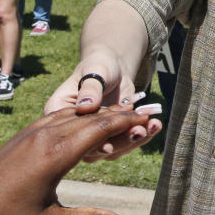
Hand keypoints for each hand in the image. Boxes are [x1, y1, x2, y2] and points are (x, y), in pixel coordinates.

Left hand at [0, 108, 158, 214]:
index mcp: (57, 154)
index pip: (101, 128)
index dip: (127, 122)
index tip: (148, 118)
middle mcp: (47, 136)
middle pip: (92, 117)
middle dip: (120, 114)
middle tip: (144, 112)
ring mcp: (34, 131)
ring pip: (76, 114)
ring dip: (100, 112)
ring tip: (122, 112)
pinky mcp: (25, 133)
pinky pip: (59, 117)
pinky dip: (80, 116)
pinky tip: (88, 119)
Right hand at [44, 56, 158, 160]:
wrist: (114, 67)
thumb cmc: (99, 65)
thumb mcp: (94, 71)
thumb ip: (91, 88)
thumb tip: (86, 107)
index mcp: (59, 113)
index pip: (68, 135)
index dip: (87, 143)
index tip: (108, 146)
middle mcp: (74, 130)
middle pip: (92, 147)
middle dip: (119, 142)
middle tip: (139, 131)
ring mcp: (94, 136)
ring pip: (112, 149)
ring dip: (134, 140)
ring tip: (152, 125)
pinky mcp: (113, 136)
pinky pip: (126, 141)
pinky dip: (143, 134)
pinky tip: (155, 125)